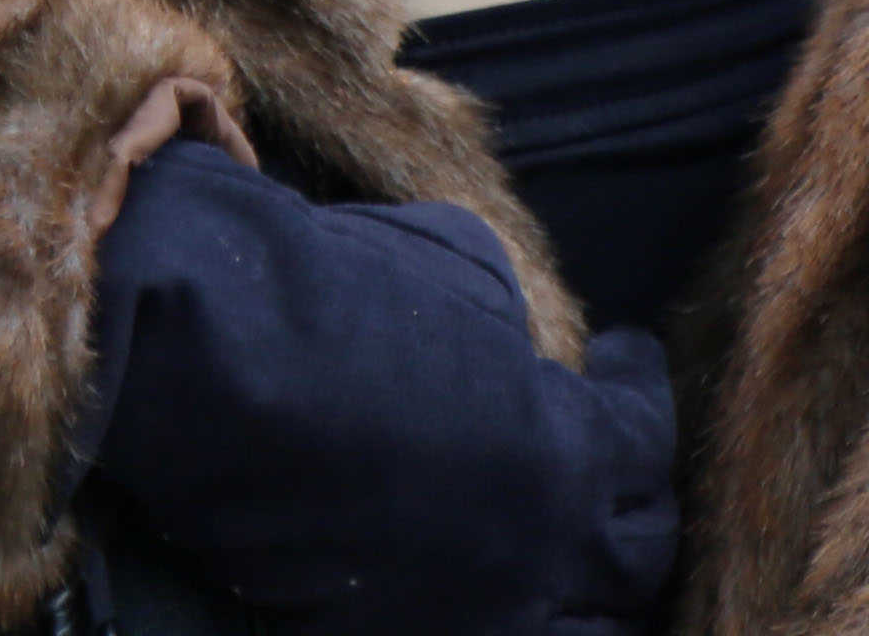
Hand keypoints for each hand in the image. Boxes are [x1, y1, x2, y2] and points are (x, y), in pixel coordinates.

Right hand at [83, 143, 674, 635]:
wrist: (216, 374)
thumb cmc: (340, 301)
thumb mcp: (463, 268)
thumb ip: (517, 321)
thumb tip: (523, 344)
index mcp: (571, 451)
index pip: (651, 435)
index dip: (639, 388)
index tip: (621, 358)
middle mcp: (539, 553)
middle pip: (636, 555)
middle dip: (632, 502)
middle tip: (617, 469)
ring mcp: (470, 615)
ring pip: (580, 633)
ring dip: (586, 594)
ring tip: (571, 558)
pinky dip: (502, 620)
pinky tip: (484, 586)